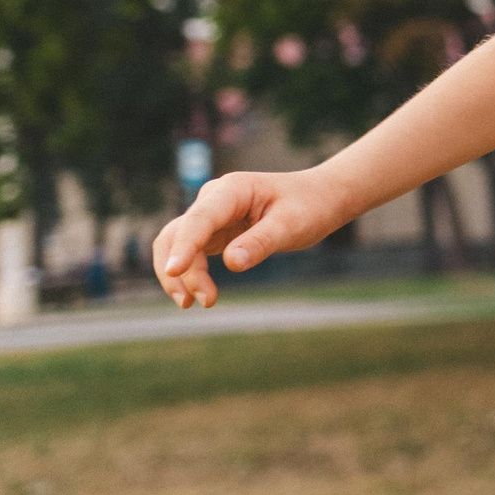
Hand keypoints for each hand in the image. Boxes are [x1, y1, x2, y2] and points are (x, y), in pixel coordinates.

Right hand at [151, 168, 345, 308]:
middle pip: (178, 234)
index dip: (184, 245)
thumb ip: (261, 242)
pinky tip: (196, 294)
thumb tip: (232, 263)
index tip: (175, 270)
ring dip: (180, 275)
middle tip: (205, 301)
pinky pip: (190, 252)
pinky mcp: (214, 231)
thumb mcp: (292, 224)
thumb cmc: (309, 206)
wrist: (319, 198)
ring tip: (196, 303)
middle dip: (182, 270)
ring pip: (177, 244)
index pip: (199, 219)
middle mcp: (213, 199)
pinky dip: (189, 273)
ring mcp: (211, 215)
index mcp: (231, 190)